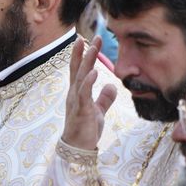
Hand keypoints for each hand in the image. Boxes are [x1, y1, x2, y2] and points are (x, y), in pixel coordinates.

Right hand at [61, 37, 116, 151]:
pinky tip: (94, 72)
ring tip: (92, 47)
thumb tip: (111, 85)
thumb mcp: (97, 111)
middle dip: (85, 52)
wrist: (77, 149)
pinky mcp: (81, 110)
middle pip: (79, 68)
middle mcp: (74, 93)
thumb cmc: (85, 130)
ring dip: (87, 61)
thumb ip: (104, 98)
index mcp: (77, 92)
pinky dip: (88, 82)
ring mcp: (76, 101)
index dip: (82, 54)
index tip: (87, 40)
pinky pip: (84, 93)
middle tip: (92, 36)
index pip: (79, 69)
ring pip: (81, 77)